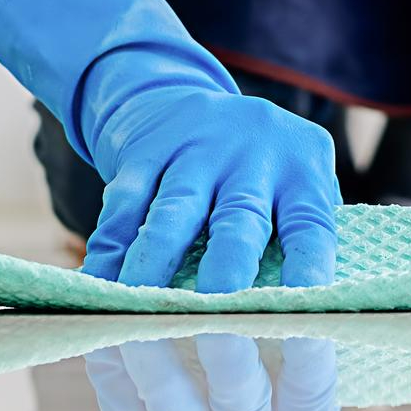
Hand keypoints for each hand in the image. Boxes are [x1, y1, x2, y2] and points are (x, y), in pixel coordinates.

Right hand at [81, 86, 340, 291]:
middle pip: (239, 216)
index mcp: (300, 169)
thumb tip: (299, 312)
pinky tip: (101, 284)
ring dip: (156, 261)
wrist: (184, 98)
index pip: (310, 223)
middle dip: (227, 266)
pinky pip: (123, 205)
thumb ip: (303, 235)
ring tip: (143, 307)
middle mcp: (249, 157)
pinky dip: (111, 248)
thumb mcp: (298, 179)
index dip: (307, 264)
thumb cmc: (259, 169)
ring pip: (174, 212)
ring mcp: (194, 153)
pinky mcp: (143, 154)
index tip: (301, 306)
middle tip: (216, 310)